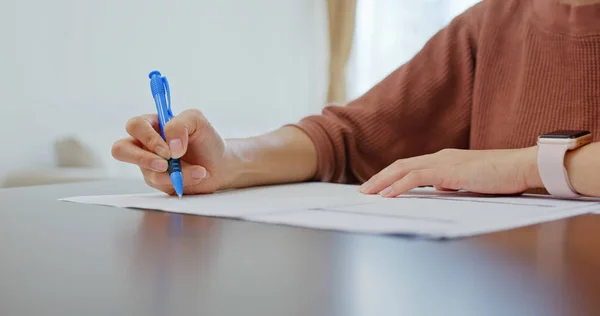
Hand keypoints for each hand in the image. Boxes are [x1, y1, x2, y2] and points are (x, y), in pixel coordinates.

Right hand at [112, 109, 234, 194]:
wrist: (220, 164)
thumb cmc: (206, 139)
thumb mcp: (197, 120)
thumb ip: (180, 124)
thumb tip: (170, 146)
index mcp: (152, 124)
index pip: (135, 126)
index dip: (147, 138)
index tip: (168, 149)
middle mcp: (145, 145)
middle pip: (120, 149)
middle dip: (141, 159)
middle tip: (164, 164)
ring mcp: (150, 166)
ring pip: (148, 173)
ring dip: (175, 174)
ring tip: (198, 170)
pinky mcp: (159, 182)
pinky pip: (162, 186)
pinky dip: (183, 181)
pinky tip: (199, 175)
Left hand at [359, 147, 541, 196]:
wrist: (521, 167)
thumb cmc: (501, 176)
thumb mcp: (470, 182)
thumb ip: (452, 183)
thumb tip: (440, 190)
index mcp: (444, 160)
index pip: (410, 167)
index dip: (391, 176)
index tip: (376, 187)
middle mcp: (440, 157)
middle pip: (401, 165)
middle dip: (379, 178)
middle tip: (363, 191)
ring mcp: (444, 162)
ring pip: (404, 169)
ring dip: (383, 182)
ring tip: (368, 193)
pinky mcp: (450, 170)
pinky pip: (417, 177)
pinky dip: (399, 186)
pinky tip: (388, 195)